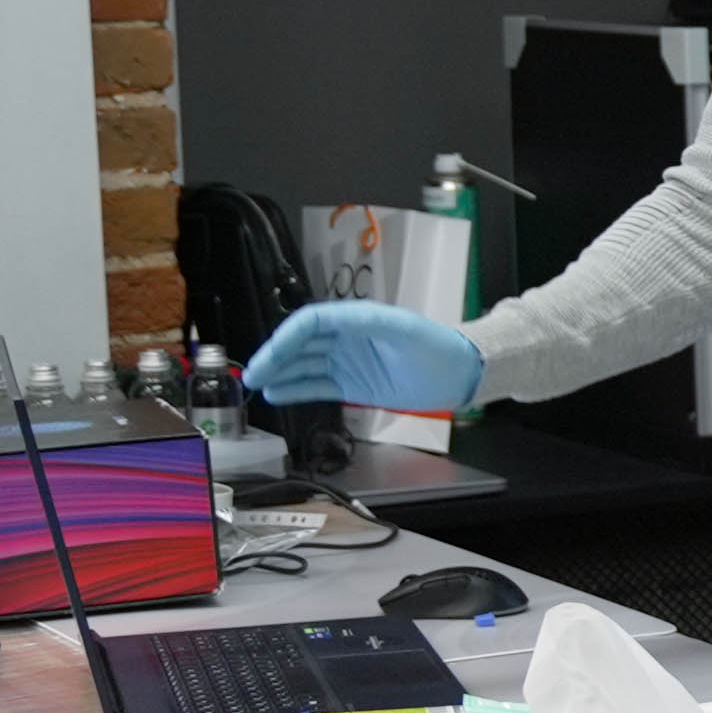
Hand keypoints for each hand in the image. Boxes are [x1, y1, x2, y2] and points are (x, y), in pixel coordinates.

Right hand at [244, 300, 482, 410]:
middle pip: (301, 344)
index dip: (287, 337)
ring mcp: (347, 362)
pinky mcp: (352, 385)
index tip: (270, 354)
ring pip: (304, 365)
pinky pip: (317, 386)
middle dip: (275, 357)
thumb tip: (338, 319)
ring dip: (280, 373)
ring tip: (257, 385)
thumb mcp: (405, 331)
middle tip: (252, 375)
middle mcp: (346, 338)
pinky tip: (277, 394)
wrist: (459, 375)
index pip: (311, 322)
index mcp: (356, 318)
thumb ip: (371, 324)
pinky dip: (296, 389)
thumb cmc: (437, 348)